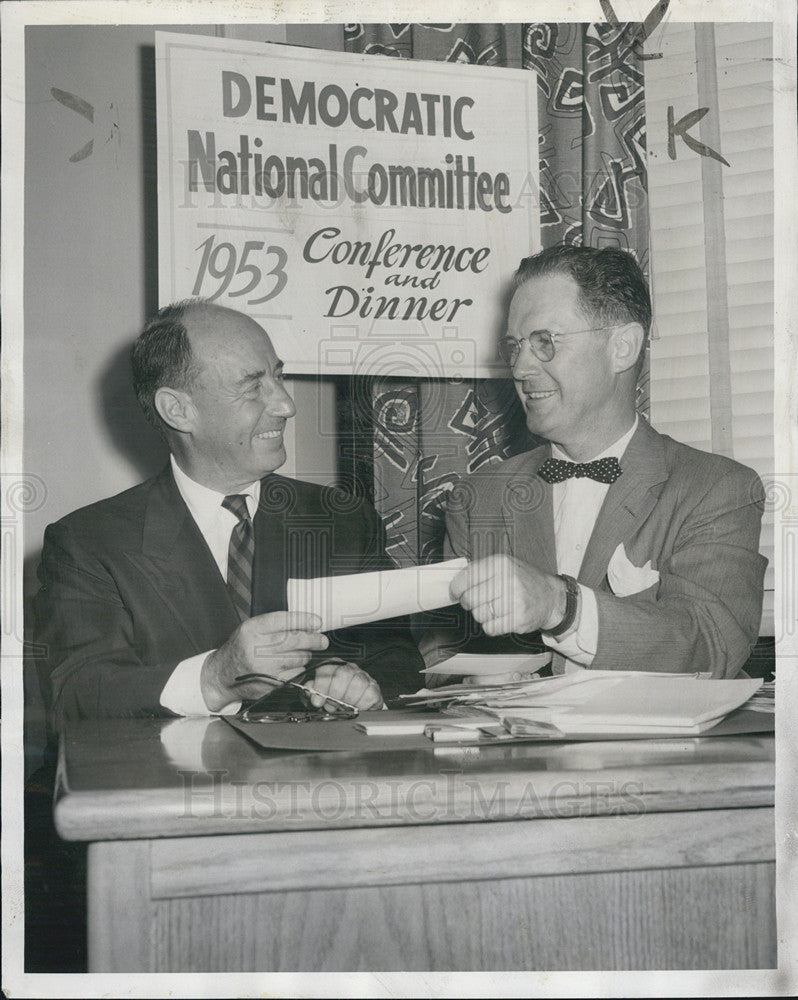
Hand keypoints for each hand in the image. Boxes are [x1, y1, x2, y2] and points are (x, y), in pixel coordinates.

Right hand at [201, 611, 328, 711]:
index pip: (283, 621)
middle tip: (322, 640)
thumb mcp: (251, 629)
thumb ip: (274, 624)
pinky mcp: (270, 684)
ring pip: (298, 658)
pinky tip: (292, 667)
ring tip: (302, 652)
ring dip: (305, 655)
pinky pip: (296, 675)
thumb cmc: (241, 648)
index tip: (317, 621)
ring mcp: (263, 668)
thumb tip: (306, 622)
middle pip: (294, 640)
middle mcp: (256, 649)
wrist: (223, 675)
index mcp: (252, 630)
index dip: (303, 620)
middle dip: (313, 639)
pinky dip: (299, 670)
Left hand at [305, 660, 383, 712]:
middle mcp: (349, 668)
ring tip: (344, 708)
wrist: (356, 708)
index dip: (320, 685)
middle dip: (335, 693)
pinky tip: (356, 708)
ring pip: (357, 682)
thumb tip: (308, 688)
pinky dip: (361, 704)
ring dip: (348, 700)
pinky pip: (369, 694)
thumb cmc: (337, 700)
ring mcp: (363, 677)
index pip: (326, 668)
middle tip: (331, 706)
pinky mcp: (374, 688)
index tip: (317, 701)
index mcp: (334, 667)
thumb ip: (312, 690)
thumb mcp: (321, 695)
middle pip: (342, 673)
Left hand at [450, 554, 565, 636]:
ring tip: (493, 608)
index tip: (456, 592)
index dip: (456, 588)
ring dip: (481, 615)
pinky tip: (500, 618)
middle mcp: (507, 580)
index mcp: (500, 564)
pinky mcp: (518, 619)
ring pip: (479, 615)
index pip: (466, 578)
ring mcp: (514, 600)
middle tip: (475, 602)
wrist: (550, 597)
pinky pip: (490, 628)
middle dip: (468, 603)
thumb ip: (480, 570)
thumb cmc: (522, 581)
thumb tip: (455, 582)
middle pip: (470, 599)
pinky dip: (491, 626)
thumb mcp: (504, 566)